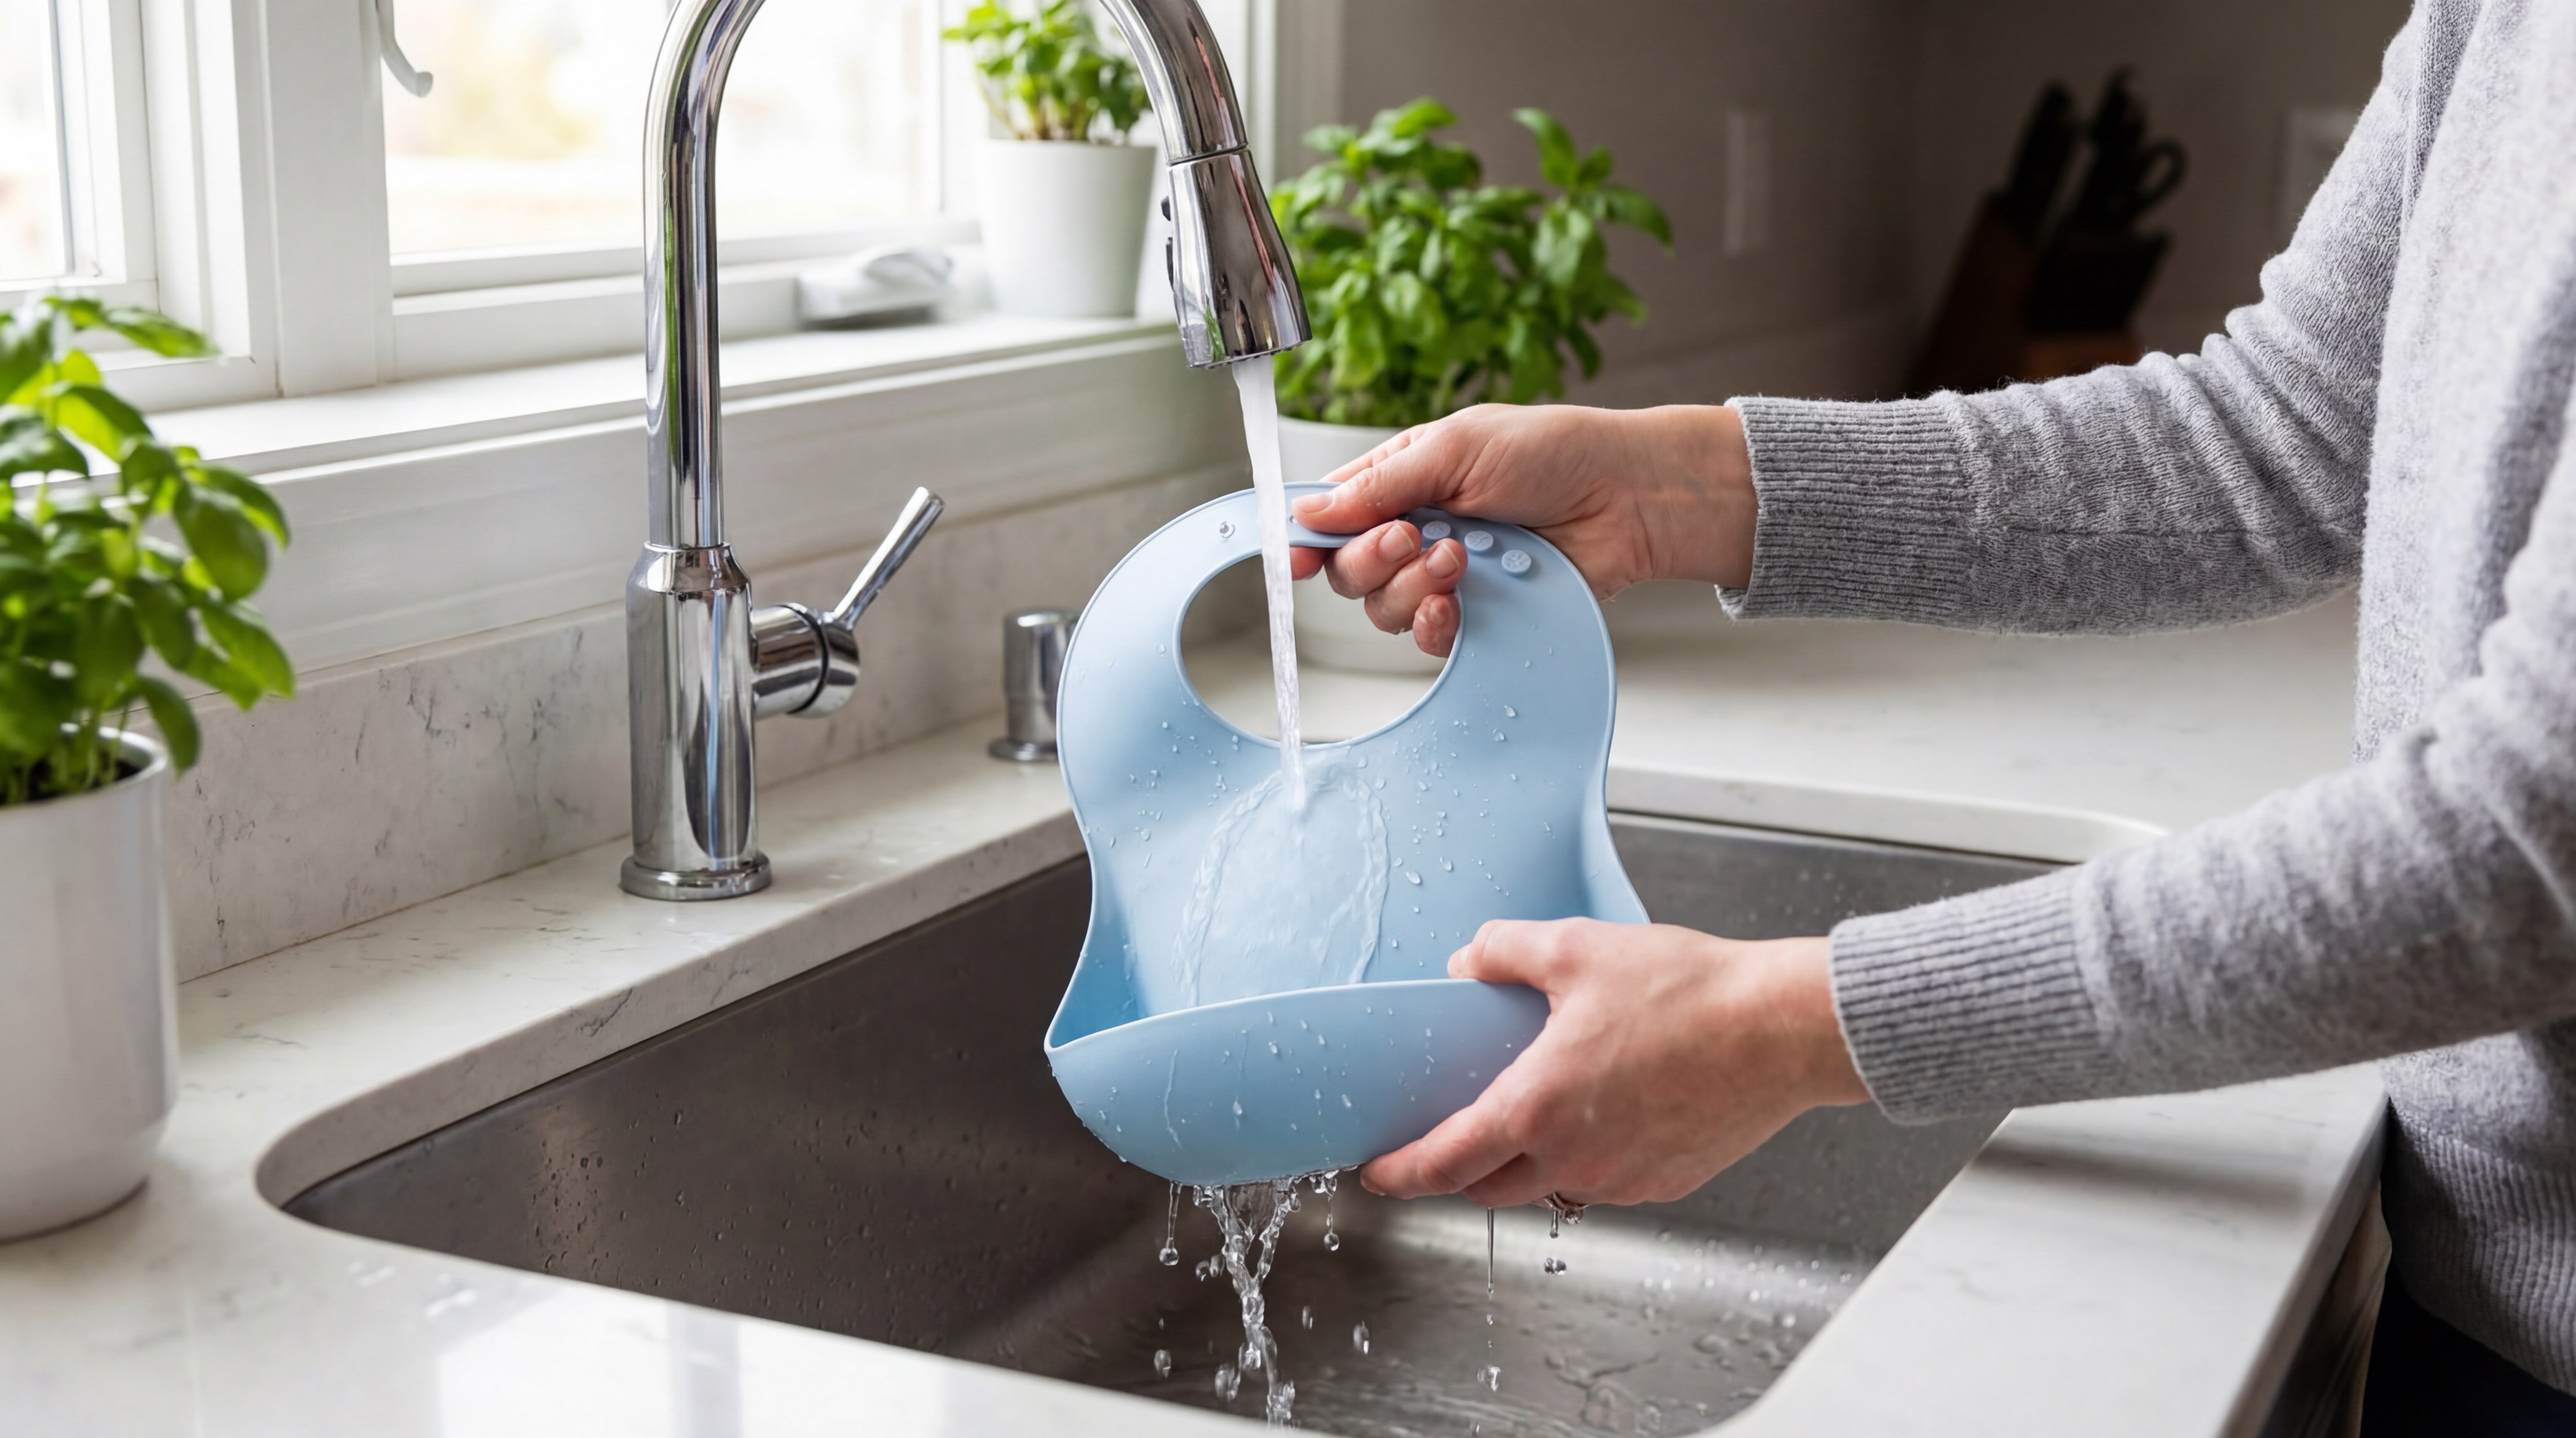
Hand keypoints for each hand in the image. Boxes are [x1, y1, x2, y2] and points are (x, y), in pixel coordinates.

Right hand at [1286, 403, 1755, 657]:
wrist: (1625, 497)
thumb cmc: (1553, 453)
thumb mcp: (1456, 447)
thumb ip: (1379, 484)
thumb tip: (1309, 513)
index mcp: (1400, 481)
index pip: (1330, 515)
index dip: (1305, 537)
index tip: (1294, 555)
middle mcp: (1414, 532)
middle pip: (1347, 571)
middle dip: (1370, 558)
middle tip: (1413, 536)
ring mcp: (1443, 578)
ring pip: (1382, 609)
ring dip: (1411, 587)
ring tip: (1459, 558)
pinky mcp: (1475, 616)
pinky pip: (1426, 640)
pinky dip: (1433, 625)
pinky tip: (1457, 605)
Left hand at [1358, 921, 1867, 1208]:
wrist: (1782, 1030)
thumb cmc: (1689, 992)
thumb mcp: (1576, 948)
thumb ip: (1504, 952)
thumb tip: (1465, 962)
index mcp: (1534, 1110)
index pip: (1441, 1164)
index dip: (1398, 1174)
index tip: (1374, 1173)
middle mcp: (1572, 1160)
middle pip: (1487, 1189)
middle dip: (1458, 1171)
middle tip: (1449, 1137)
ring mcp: (1622, 1180)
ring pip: (1549, 1188)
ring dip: (1526, 1164)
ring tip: (1533, 1114)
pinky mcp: (1666, 1183)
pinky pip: (1605, 1182)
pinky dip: (1586, 1158)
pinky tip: (1603, 1111)